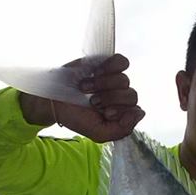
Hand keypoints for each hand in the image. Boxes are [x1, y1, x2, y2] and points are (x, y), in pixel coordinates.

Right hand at [19, 54, 144, 141]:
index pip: (135, 111)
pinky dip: (110, 67)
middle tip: (93, 102)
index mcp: (121, 115)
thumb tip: (140, 113)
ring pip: (125, 80)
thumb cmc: (76, 118)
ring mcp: (115, 81)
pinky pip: (121, 62)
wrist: (55, 100)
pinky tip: (96, 72)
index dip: (121, 110)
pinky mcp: (108, 65)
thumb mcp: (98, 133)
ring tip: (86, 88)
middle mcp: (121, 98)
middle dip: (110, 98)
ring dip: (103, 84)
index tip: (105, 113)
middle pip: (131, 95)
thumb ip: (121, 130)